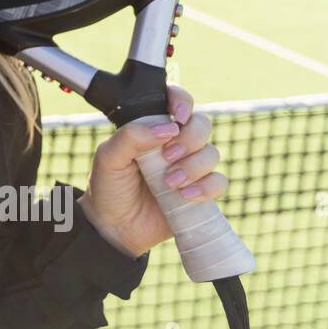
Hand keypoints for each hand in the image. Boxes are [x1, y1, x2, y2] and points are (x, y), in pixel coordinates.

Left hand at [77, 84, 227, 258]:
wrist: (113, 227)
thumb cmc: (108, 187)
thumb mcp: (108, 157)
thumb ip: (131, 136)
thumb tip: (167, 128)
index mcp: (151, 128)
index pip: (176, 101)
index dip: (183, 101)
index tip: (178, 116)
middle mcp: (174, 144)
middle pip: (201, 124)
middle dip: (190, 139)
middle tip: (168, 156)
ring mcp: (188, 167)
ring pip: (212, 153)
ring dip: (193, 166)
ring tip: (169, 183)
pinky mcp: (200, 191)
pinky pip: (219, 181)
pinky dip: (207, 187)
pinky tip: (185, 196)